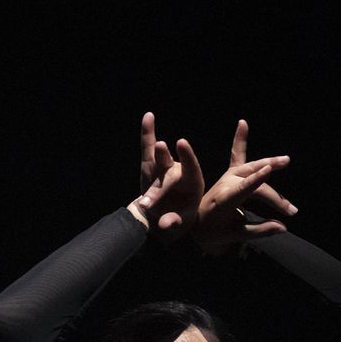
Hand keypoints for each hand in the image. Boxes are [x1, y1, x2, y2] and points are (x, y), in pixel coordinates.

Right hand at [128, 111, 205, 237]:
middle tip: (156, 181)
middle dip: (162, 184)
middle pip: (172, 170)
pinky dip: (147, 133)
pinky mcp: (150, 165)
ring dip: (160, 152)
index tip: (182, 143)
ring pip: (161, 158)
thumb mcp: (178, 223)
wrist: (161, 217)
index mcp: (193, 184)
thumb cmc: (176, 218)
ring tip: (159, 144)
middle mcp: (179, 171)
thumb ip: (172, 222)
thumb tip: (164, 225)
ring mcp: (164, 167)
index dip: (187, 156)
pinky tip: (148, 116)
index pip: (191, 169)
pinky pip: (148, 148)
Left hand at [191, 120, 292, 253]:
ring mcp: (228, 177)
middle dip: (273, 196)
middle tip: (290, 209)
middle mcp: (226, 185)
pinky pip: (236, 154)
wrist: (195, 224)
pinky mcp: (230, 173)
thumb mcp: (236, 234)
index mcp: (224, 201)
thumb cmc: (214, 231)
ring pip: (252, 168)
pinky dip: (240, 139)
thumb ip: (260, 230)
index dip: (255, 179)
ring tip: (285, 161)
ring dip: (269, 163)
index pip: (242, 189)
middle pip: (255, 185)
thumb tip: (283, 227)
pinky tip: (242, 123)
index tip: (267, 170)